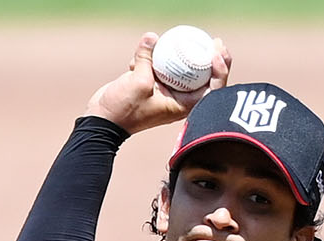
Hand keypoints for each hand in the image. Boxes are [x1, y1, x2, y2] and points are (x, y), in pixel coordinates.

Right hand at [85, 31, 229, 134]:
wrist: (103, 121)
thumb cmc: (123, 110)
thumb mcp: (137, 82)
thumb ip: (147, 58)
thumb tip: (152, 36)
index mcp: (182, 106)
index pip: (211, 90)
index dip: (220, 71)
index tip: (217, 52)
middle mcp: (178, 100)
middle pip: (202, 78)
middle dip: (210, 59)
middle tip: (214, 41)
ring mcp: (166, 91)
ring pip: (181, 70)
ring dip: (181, 54)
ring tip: (185, 36)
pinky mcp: (153, 84)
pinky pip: (162, 66)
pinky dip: (156, 56)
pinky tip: (146, 50)